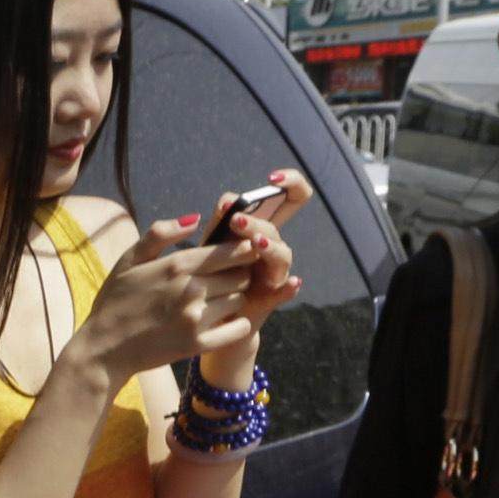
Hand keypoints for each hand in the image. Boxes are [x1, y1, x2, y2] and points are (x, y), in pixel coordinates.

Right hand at [81, 182, 298, 379]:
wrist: (102, 349)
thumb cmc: (115, 302)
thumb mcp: (128, 260)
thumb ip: (160, 233)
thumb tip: (195, 218)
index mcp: (176, 265)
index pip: (230, 251)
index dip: (243, 250)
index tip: (243, 253)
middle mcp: (190, 289)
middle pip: (241, 275)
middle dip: (237, 275)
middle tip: (225, 281)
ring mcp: (195, 319)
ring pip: (239, 301)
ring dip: (233, 301)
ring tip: (218, 304)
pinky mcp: (196, 345)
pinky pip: (238, 330)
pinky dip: (237, 326)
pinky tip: (225, 324)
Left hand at [195, 170, 315, 388]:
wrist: (206, 319)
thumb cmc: (207, 275)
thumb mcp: (209, 245)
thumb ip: (220, 221)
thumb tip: (230, 200)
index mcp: (260, 228)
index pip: (290, 197)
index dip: (290, 183)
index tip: (272, 179)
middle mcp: (272, 246)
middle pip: (283, 227)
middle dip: (262, 219)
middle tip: (237, 221)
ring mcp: (274, 271)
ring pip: (282, 254)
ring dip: (270, 247)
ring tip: (255, 244)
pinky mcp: (272, 297)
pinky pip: (286, 291)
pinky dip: (289, 287)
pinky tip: (292, 283)